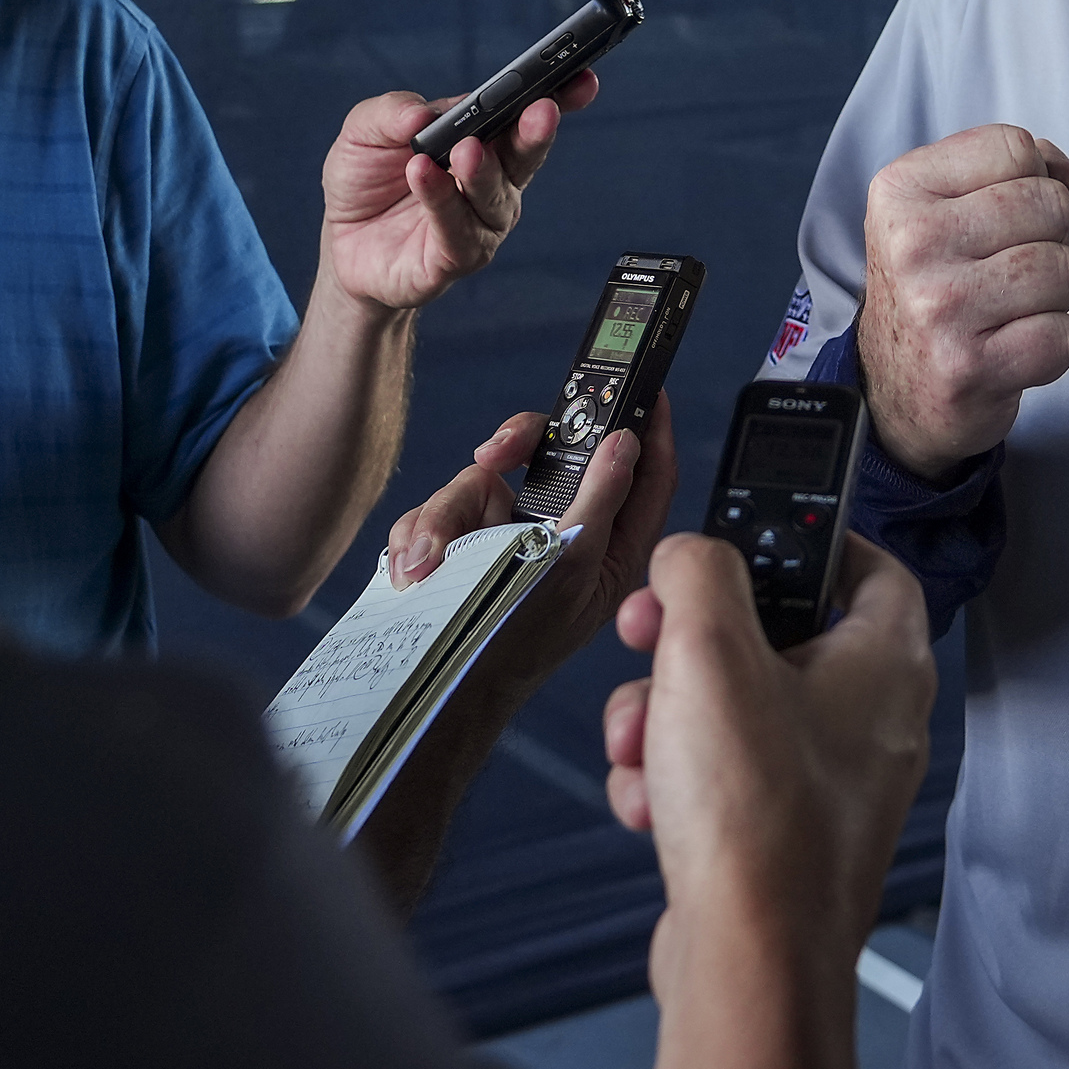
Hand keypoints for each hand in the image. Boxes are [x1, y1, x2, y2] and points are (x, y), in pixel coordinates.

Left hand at [316, 74, 593, 312]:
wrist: (340, 244)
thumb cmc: (367, 180)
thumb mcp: (365, 131)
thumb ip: (390, 112)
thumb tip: (420, 112)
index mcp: (484, 142)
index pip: (525, 117)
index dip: (559, 97)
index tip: (580, 79)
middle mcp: (492, 183)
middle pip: (523, 157)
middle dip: (535, 133)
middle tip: (541, 110)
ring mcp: (479, 224)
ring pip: (493, 197)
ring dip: (483, 171)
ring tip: (466, 149)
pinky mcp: (452, 259)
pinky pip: (454, 230)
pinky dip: (440, 200)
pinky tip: (422, 174)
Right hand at [382, 395, 681, 673]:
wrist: (434, 686)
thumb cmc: (514, 643)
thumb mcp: (571, 569)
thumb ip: (599, 500)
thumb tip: (626, 443)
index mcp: (610, 545)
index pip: (645, 474)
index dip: (651, 424)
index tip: (648, 382)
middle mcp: (562, 531)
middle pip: (557, 451)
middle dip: (520, 446)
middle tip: (497, 452)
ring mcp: (509, 532)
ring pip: (485, 475)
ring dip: (451, 511)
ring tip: (431, 557)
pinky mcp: (463, 539)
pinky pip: (443, 507)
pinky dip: (424, 532)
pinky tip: (417, 568)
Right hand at [599, 533, 936, 964]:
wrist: (750, 963)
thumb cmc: (754, 817)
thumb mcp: (709, 651)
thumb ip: (699, 572)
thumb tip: (692, 557)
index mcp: (885, 663)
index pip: (866, 564)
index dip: (804, 539)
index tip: (740, 537)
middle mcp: (870, 722)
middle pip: (774, 637)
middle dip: (689, 643)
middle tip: (646, 639)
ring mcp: (829, 785)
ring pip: (731, 710)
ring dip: (664, 718)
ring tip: (641, 747)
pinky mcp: (783, 837)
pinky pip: (720, 779)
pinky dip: (673, 783)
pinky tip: (650, 807)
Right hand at [853, 124, 1068, 478]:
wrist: (895, 390)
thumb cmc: (937, 288)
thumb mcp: (954, 212)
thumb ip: (1026, 179)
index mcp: (902, 190)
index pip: (1016, 148)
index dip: (1034, 180)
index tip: (1002, 219)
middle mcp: (913, 243)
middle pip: (1049, 204)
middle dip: (1051, 237)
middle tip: (1007, 271)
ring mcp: (939, 308)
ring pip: (1064, 268)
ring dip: (1056, 294)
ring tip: (1010, 310)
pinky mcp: (969, 367)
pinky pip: (1066, 335)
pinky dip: (1057, 345)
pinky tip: (1015, 349)